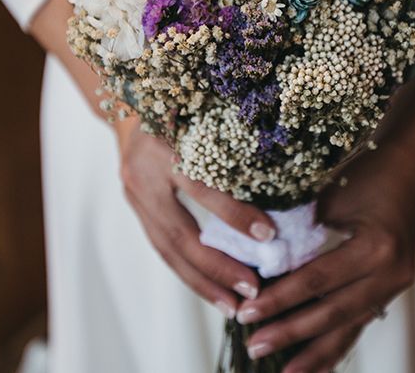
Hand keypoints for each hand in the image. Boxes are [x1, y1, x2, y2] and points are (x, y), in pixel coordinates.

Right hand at [116, 116, 277, 316]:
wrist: (131, 110)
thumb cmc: (180, 107)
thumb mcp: (202, 114)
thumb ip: (229, 140)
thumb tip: (282, 175)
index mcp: (163, 145)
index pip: (200, 186)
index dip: (233, 213)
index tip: (268, 236)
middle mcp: (143, 174)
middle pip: (179, 232)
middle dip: (216, 267)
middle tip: (252, 290)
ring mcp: (134, 194)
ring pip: (167, 249)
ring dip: (201, 282)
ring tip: (233, 306)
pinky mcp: (135, 208)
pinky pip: (161, 247)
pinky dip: (188, 271)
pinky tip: (211, 290)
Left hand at [238, 142, 414, 372]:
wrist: (413, 166)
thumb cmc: (369, 173)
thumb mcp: (332, 195)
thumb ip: (301, 229)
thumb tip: (259, 258)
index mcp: (376, 247)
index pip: (317, 281)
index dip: (280, 300)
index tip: (247, 314)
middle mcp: (391, 273)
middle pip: (333, 312)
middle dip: (291, 333)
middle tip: (254, 346)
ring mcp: (396, 284)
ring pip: (349, 326)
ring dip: (315, 351)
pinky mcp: (392, 287)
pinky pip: (360, 320)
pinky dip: (337, 341)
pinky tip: (317, 362)